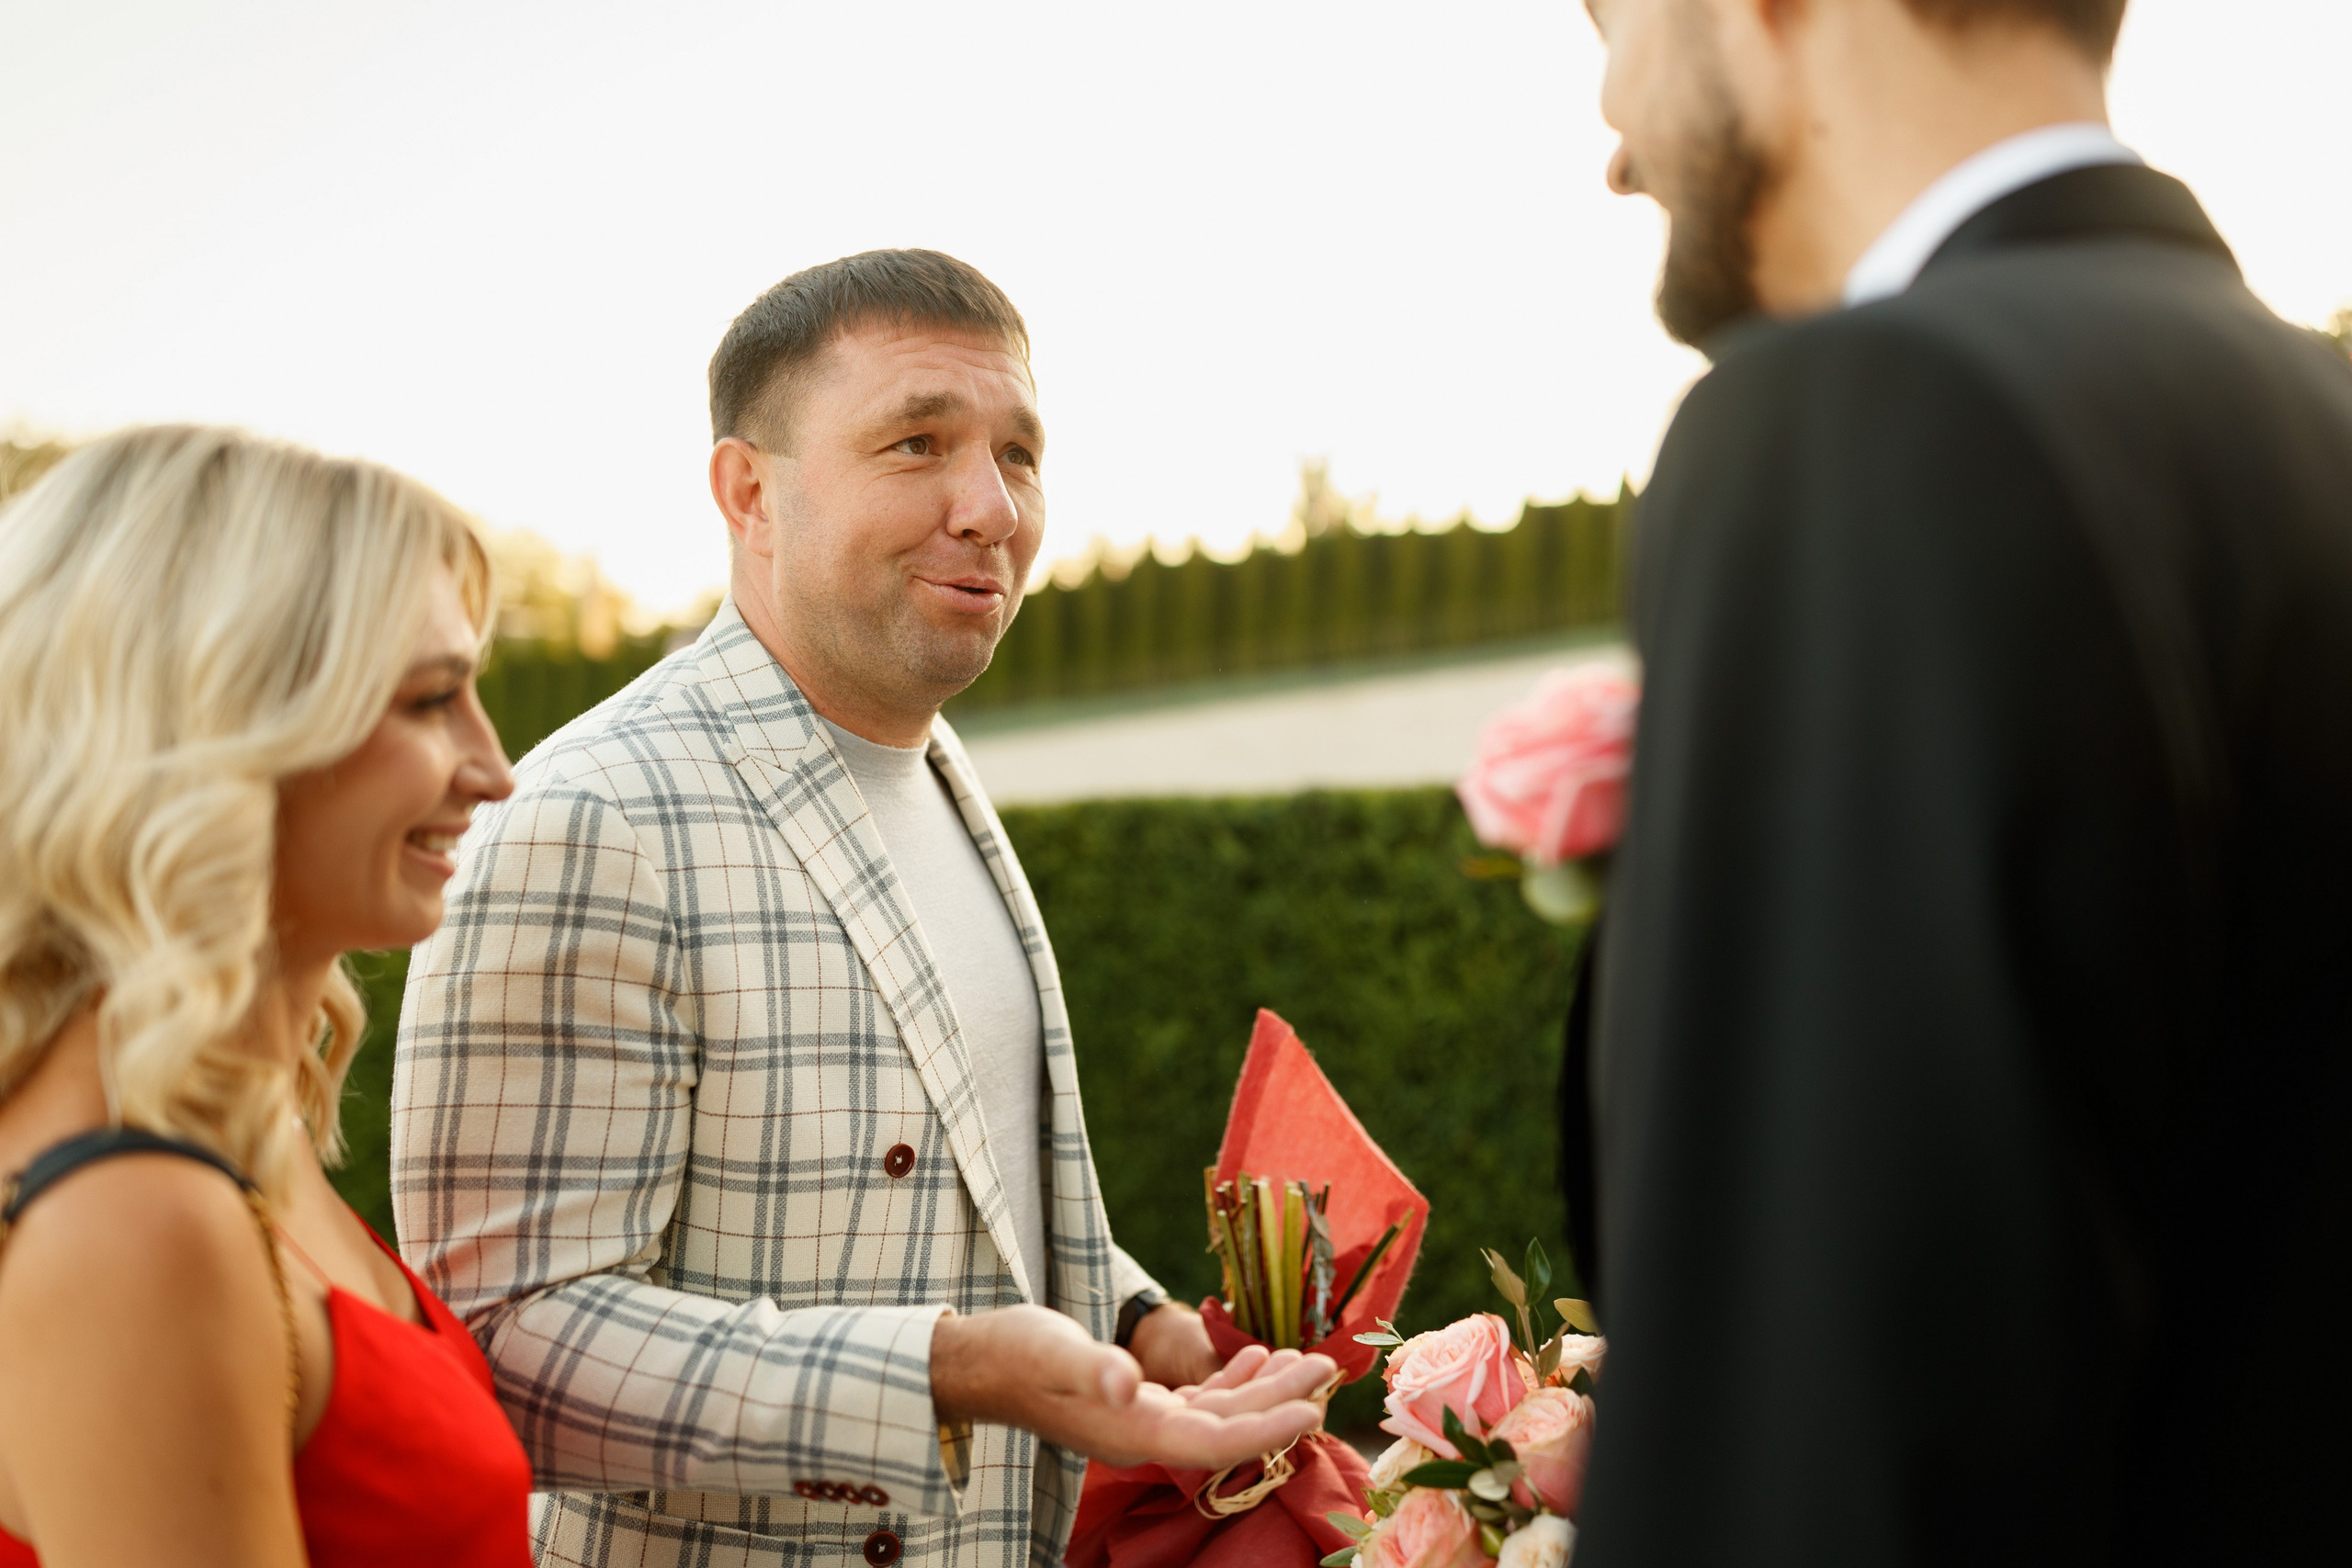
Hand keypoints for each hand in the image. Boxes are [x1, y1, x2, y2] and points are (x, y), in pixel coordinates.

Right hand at [929, 1305, 1334, 1469]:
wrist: (978, 1362)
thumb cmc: (1015, 1353)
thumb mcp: (1054, 1351)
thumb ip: (1094, 1370)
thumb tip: (1127, 1383)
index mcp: (1132, 1433)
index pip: (1215, 1444)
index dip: (1266, 1429)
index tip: (1312, 1409)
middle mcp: (1143, 1436)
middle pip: (1228, 1431)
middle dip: (1281, 1402)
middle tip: (1327, 1370)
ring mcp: (1141, 1422)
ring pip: (1219, 1415)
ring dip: (1264, 1390)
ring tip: (1306, 1361)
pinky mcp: (1136, 1404)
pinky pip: (1198, 1402)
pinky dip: (1232, 1383)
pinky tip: (1254, 1358)